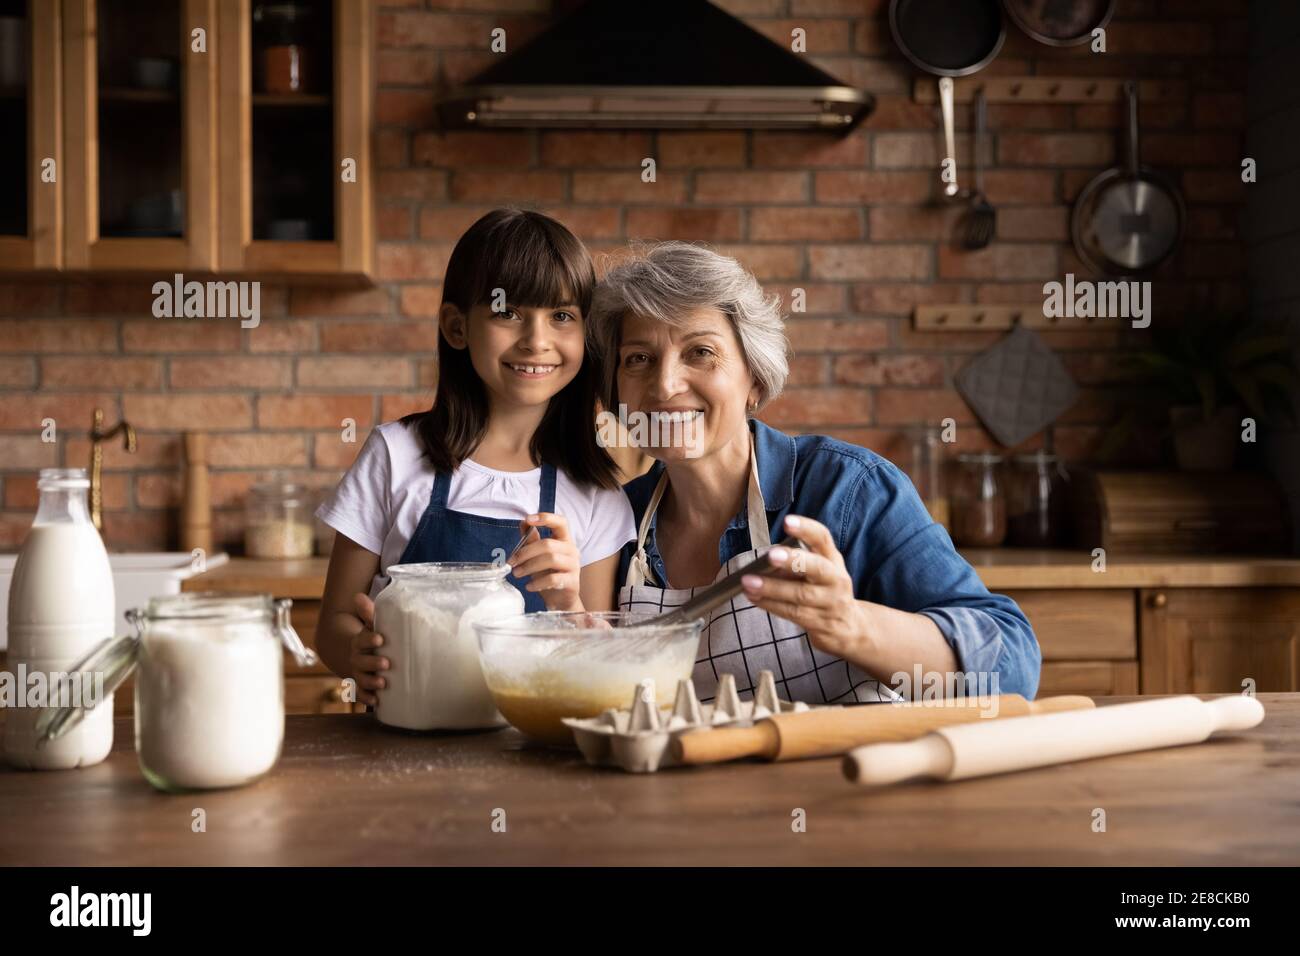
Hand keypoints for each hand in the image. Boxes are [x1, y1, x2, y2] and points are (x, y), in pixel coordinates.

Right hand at [349, 591, 389, 706]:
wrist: (353, 653)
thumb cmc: (369, 636)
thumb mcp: (368, 624)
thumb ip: (368, 613)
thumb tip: (358, 596)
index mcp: (358, 643)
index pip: (361, 641)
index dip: (369, 640)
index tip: (380, 638)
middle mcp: (356, 659)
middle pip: (361, 662)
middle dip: (372, 663)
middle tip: (386, 663)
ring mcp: (358, 673)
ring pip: (361, 679)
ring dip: (371, 682)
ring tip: (383, 683)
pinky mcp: (362, 685)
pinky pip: (361, 693)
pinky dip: (367, 697)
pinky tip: (377, 701)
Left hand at [509, 513, 582, 611]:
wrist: (560, 600)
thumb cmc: (549, 574)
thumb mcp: (538, 556)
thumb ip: (532, 540)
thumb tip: (523, 523)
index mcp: (564, 540)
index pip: (561, 522)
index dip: (546, 518)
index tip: (528, 519)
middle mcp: (572, 550)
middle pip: (548, 544)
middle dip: (526, 552)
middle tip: (511, 562)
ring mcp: (574, 566)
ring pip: (551, 559)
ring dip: (529, 566)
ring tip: (517, 574)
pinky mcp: (572, 582)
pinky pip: (553, 579)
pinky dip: (537, 583)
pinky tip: (529, 587)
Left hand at [740, 515, 865, 659]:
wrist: (849, 627)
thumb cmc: (826, 591)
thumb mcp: (821, 571)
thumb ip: (799, 562)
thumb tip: (764, 561)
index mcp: (833, 560)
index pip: (823, 539)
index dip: (806, 529)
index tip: (787, 521)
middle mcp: (836, 580)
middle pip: (818, 568)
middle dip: (794, 561)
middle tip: (771, 555)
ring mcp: (831, 603)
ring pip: (801, 595)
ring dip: (772, 588)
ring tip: (748, 581)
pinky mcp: (821, 624)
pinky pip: (793, 613)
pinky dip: (771, 604)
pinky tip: (754, 597)